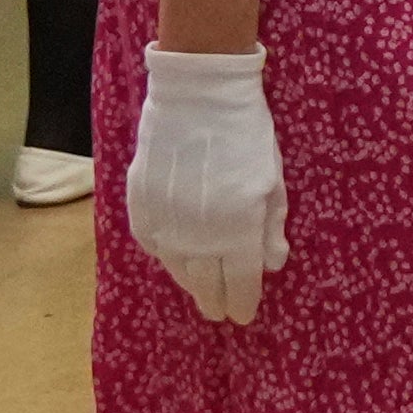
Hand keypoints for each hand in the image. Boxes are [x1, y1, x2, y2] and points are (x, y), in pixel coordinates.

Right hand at [127, 46, 288, 325]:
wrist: (198, 97)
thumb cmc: (246, 135)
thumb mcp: (272, 180)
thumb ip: (271, 227)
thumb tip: (272, 265)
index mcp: (238, 231)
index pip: (240, 285)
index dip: (242, 304)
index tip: (243, 316)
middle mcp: (199, 237)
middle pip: (206, 287)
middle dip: (216, 301)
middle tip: (220, 309)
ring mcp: (166, 224)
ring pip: (178, 270)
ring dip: (191, 281)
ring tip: (200, 286)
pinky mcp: (140, 208)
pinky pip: (153, 245)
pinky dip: (167, 254)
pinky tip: (175, 254)